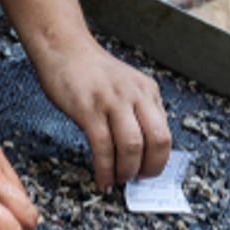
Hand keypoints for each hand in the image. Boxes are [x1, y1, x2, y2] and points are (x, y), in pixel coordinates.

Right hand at [34, 43, 170, 190]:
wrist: (63, 48)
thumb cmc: (89, 71)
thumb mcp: (125, 86)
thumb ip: (135, 111)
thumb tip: (140, 149)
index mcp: (147, 91)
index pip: (165, 133)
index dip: (159, 160)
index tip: (148, 173)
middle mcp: (135, 95)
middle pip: (157, 141)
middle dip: (149, 169)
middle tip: (136, 180)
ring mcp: (112, 102)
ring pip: (132, 147)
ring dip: (126, 171)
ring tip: (117, 181)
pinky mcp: (89, 110)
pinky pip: (103, 148)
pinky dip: (104, 170)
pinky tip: (101, 179)